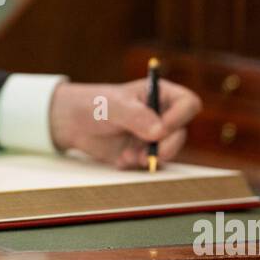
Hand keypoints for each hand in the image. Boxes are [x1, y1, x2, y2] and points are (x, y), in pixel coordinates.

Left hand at [47, 79, 201, 169]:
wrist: (72, 123)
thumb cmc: (94, 104)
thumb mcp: (114, 106)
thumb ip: (136, 116)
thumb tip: (160, 131)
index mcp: (160, 94)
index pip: (187, 104)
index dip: (179, 117)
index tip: (161, 129)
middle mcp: (162, 115)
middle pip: (181, 133)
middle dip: (167, 146)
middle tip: (150, 153)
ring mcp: (153, 136)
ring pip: (169, 151)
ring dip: (150, 157)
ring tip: (128, 156)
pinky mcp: (142, 153)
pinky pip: (149, 164)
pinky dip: (137, 165)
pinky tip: (121, 159)